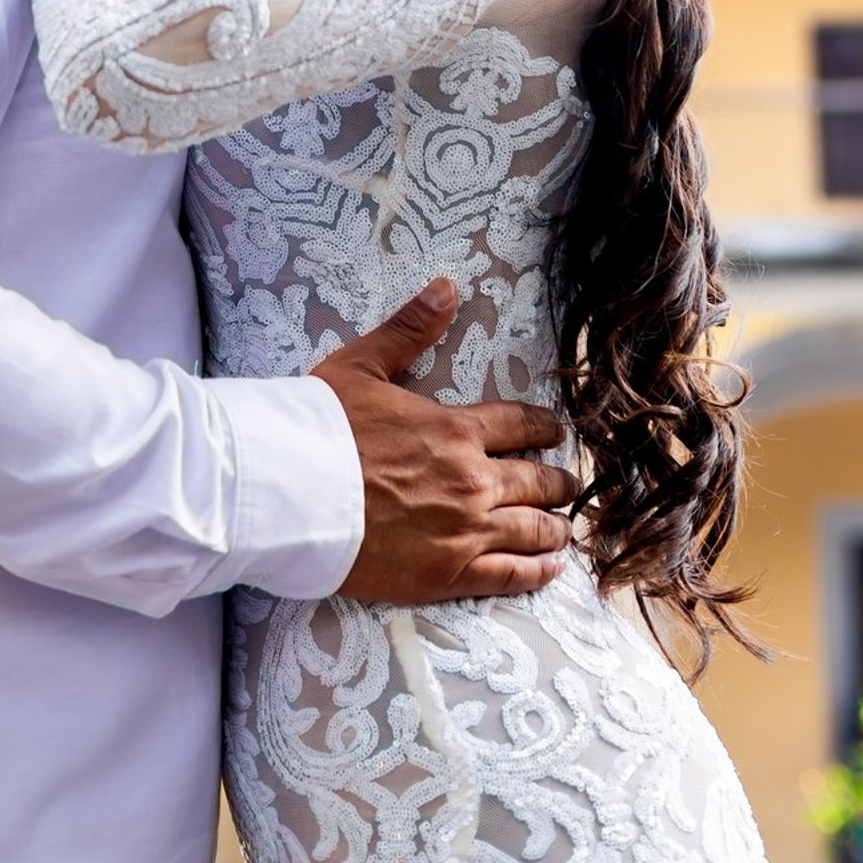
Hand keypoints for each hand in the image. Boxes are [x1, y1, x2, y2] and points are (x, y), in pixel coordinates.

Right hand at [312, 281, 577, 602]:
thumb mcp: (362, 365)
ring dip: (555, 526)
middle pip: (535, 480)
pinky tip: (552, 567)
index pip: (518, 424)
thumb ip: (408, 329)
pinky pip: (511, 575)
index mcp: (455, 429)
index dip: (543, 428)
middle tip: (567, 483)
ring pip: (532, 530)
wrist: (294, 493)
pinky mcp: (450, 574)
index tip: (556, 432)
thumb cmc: (322, 428)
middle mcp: (472, 480)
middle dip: (556, 480)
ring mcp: (465, 531)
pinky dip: (538, 571)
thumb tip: (445, 287)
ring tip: (565, 526)